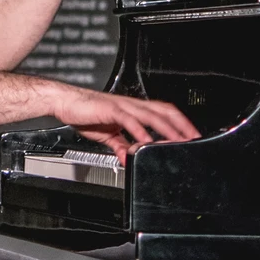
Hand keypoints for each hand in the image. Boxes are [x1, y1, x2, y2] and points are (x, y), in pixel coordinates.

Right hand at [48, 84, 199, 158]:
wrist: (65, 102)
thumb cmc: (86, 113)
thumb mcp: (108, 135)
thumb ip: (121, 146)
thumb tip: (130, 158)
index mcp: (134, 109)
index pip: (163, 113)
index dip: (179, 123)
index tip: (190, 136)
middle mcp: (132, 105)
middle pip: (164, 111)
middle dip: (181, 125)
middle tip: (194, 138)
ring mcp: (123, 106)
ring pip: (151, 115)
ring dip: (166, 128)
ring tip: (178, 140)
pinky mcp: (111, 109)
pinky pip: (129, 120)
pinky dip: (140, 131)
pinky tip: (147, 141)